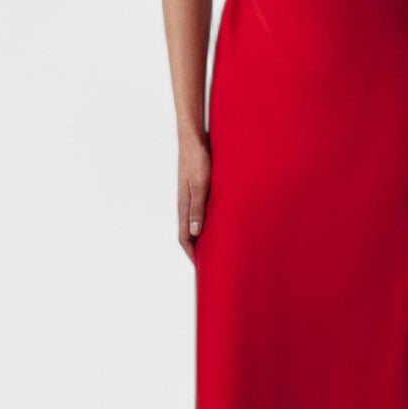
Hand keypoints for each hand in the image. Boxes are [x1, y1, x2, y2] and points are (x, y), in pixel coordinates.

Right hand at [177, 133, 211, 262]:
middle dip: (199, 250)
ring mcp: (192, 197)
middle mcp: (186, 205)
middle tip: (213, 263)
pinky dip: (210, 222)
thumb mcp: (200, 185)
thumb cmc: (197, 160)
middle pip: (190, 234)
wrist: (194, 139)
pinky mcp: (199, 189)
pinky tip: (223, 222)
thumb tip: (195, 233)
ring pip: (197, 223)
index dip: (192, 255)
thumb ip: (197, 208)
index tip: (202, 269)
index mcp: (184, 207)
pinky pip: (203, 211)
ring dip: (205, 237)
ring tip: (219, 248)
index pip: (185, 239)